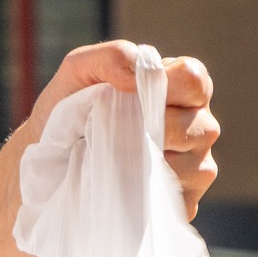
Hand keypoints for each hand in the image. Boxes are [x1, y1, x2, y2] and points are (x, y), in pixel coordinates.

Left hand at [28, 41, 220, 218]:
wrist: (54, 161)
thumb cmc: (69, 109)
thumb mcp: (80, 70)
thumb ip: (113, 56)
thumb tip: (140, 75)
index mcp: (181, 87)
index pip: (196, 80)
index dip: (167, 86)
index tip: (132, 94)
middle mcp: (198, 124)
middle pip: (204, 126)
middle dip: (156, 129)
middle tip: (121, 131)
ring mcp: (198, 164)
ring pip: (196, 166)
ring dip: (152, 162)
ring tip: (122, 158)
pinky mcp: (188, 200)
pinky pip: (182, 198)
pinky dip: (151, 192)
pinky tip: (129, 184)